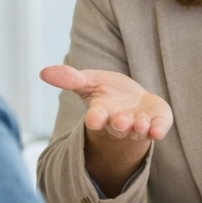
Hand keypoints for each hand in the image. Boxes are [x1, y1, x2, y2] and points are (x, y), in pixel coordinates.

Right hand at [40, 66, 172, 141]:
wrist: (134, 101)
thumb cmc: (108, 92)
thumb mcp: (89, 81)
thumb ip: (70, 78)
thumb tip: (43, 72)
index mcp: (102, 112)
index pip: (96, 118)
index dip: (95, 119)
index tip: (94, 119)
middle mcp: (119, 122)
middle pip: (118, 126)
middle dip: (120, 124)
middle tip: (121, 121)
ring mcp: (138, 125)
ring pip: (137, 130)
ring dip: (139, 127)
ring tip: (140, 123)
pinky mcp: (156, 123)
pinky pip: (157, 129)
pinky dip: (157, 130)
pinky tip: (158, 130)